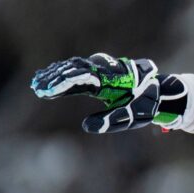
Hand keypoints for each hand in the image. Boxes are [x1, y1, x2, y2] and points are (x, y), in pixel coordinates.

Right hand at [30, 53, 185, 133]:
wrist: (157, 91)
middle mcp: (103, 69)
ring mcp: (100, 67)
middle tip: (36, 88)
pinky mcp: (98, 70)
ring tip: (37, 84)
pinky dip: (62, 73)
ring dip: (55, 74)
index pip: (80, 78)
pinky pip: (77, 69)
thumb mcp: (129, 117)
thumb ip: (108, 121)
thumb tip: (86, 126)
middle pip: (73, 69)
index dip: (62, 84)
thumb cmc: (143, 106)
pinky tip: (48, 79)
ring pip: (73, 66)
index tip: (46, 91)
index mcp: (110, 79)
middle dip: (53, 78)